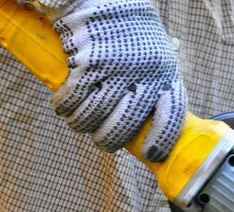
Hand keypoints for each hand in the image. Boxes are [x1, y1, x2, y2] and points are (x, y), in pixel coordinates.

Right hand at [46, 0, 185, 161]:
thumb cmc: (132, 33)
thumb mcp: (156, 57)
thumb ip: (154, 88)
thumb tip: (144, 127)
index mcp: (166, 74)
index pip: (172, 115)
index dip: (162, 140)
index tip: (151, 155)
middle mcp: (144, 74)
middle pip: (125, 126)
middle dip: (108, 140)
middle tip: (100, 139)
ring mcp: (115, 68)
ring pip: (94, 117)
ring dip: (80, 124)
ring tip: (76, 119)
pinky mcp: (88, 62)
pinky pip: (72, 99)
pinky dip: (64, 107)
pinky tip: (62, 104)